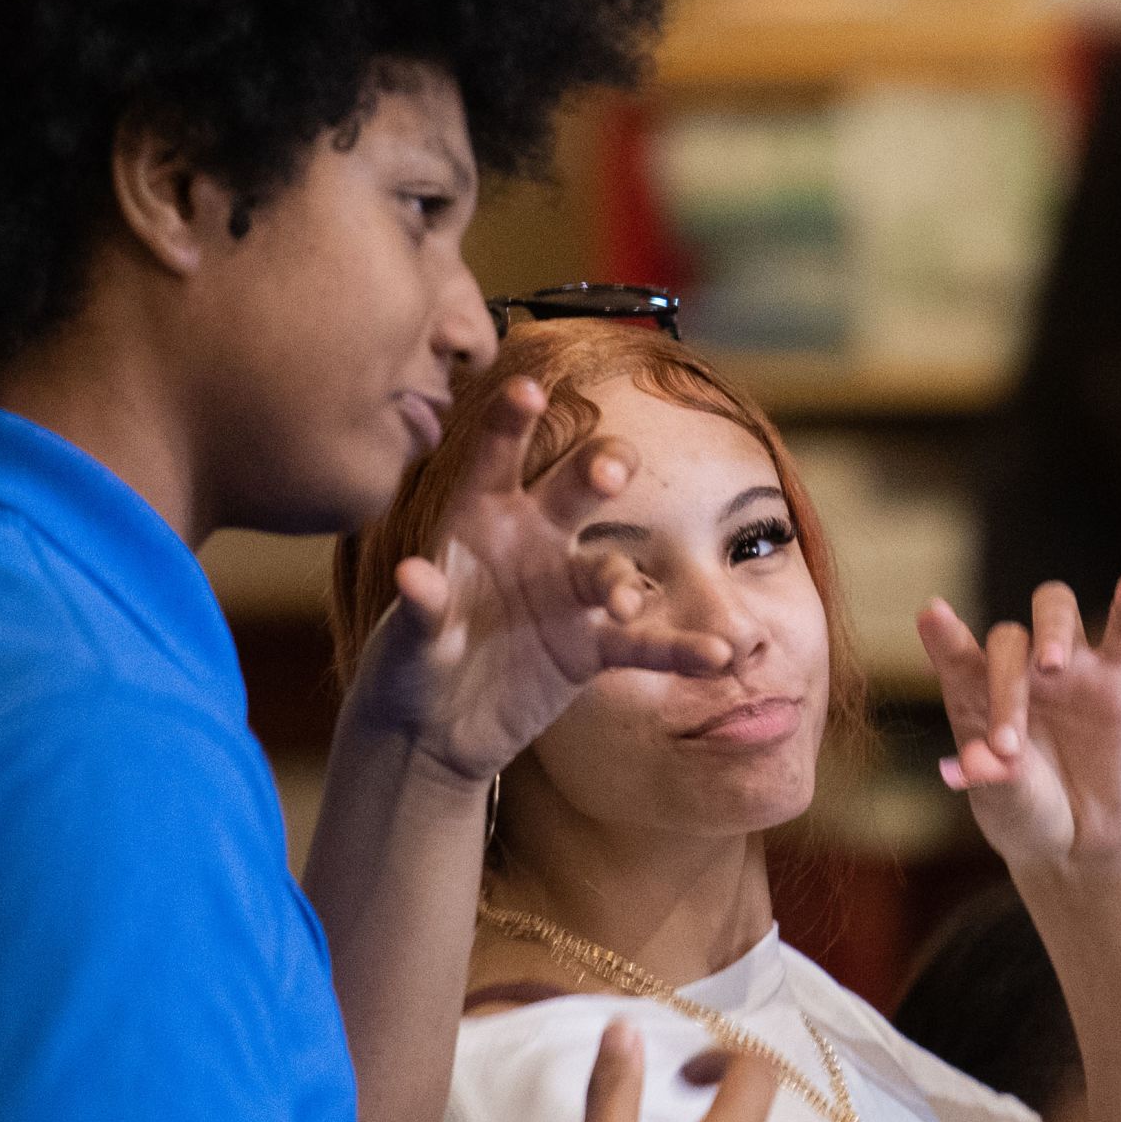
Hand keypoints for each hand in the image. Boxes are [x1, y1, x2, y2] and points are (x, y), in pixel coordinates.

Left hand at [337, 376, 737, 784]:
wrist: (432, 732)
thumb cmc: (407, 669)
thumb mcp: (405, 642)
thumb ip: (419, 609)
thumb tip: (414, 575)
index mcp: (480, 520)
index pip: (497, 458)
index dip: (511, 421)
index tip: (527, 389)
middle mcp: (534, 543)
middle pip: (575, 492)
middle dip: (598, 472)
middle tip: (612, 470)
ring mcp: (567, 594)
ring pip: (609, 569)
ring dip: (621, 580)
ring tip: (623, 602)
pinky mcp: (590, 648)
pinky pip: (642, 645)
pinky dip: (679, 651)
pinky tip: (715, 656)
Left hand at [919, 575, 1120, 875]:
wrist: (1081, 836)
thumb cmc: (1027, 813)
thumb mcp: (1007, 807)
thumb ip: (994, 782)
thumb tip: (977, 764)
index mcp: (977, 696)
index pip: (956, 654)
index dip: (943, 635)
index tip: (931, 615)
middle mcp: (1020, 670)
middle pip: (1008, 640)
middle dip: (1005, 686)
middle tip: (1009, 745)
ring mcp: (1070, 669)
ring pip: (1055, 609)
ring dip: (1051, 629)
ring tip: (1052, 665)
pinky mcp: (1119, 678)